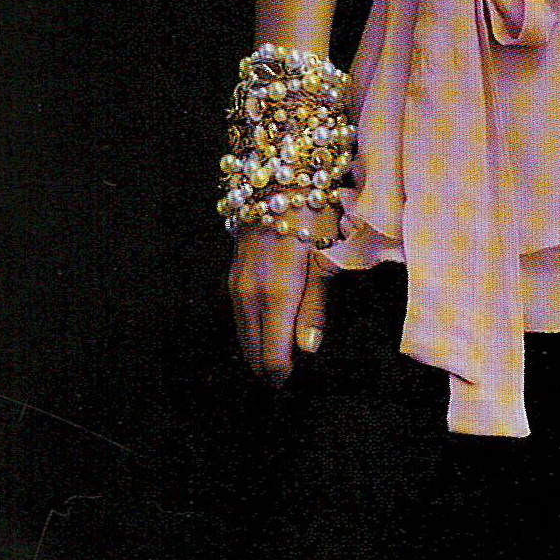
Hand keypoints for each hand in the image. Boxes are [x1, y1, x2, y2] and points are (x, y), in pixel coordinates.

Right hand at [229, 224, 329, 382]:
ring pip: (242, 334)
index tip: (295, 384)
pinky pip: (239, 315)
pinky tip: (263, 333)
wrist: (277, 175)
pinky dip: (250, 331)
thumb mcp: (325, 258)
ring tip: (274, 366)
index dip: (283, 375)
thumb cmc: (312, 213)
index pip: (272, 356)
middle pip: (252, 351)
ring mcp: (237, 284)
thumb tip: (305, 350)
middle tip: (285, 384)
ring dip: (257, 352)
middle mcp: (249, 295)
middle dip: (268, 369)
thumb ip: (315, 306)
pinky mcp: (233, 274)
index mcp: (275, 295)